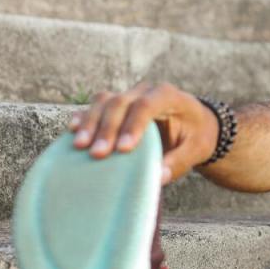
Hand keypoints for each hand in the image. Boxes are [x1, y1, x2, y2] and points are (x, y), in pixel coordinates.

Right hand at [69, 82, 219, 184]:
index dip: (132, 125)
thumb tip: (159, 177)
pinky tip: (72, 132)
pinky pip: (95, 107)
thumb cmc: (196, 136)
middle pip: (120, 102)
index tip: (124, 149)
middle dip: (107, 128)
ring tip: (80, 146)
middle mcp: (145, 90)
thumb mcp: (197, 149)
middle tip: (97, 154)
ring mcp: (129, 95)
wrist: (195, 123)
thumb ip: (180, 161)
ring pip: (103, 101)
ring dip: (90, 123)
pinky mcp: (116, 105)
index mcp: (168, 95)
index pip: (146, 105)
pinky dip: (84, 118)